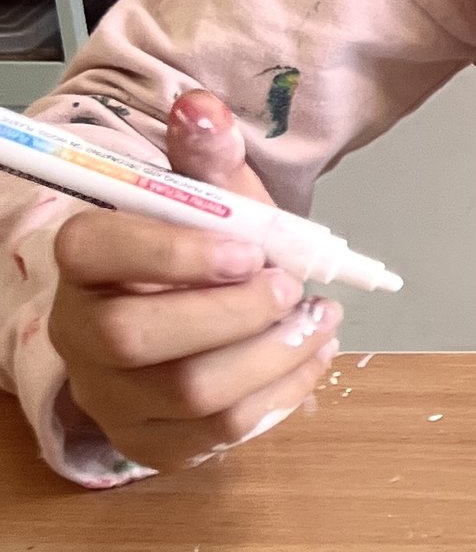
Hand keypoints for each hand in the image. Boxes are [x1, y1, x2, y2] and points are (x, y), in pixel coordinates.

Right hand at [47, 92, 338, 468]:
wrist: (188, 322)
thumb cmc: (199, 255)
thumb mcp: (207, 201)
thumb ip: (204, 159)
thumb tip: (202, 108)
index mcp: (83, 262)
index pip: (94, 252)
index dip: (172, 253)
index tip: (248, 247)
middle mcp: (81, 335)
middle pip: (135, 336)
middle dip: (231, 312)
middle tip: (290, 287)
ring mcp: (115, 398)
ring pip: (189, 392)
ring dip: (273, 353)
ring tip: (318, 318)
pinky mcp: (157, 443)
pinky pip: (224, 431)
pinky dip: (286, 389)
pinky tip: (313, 351)